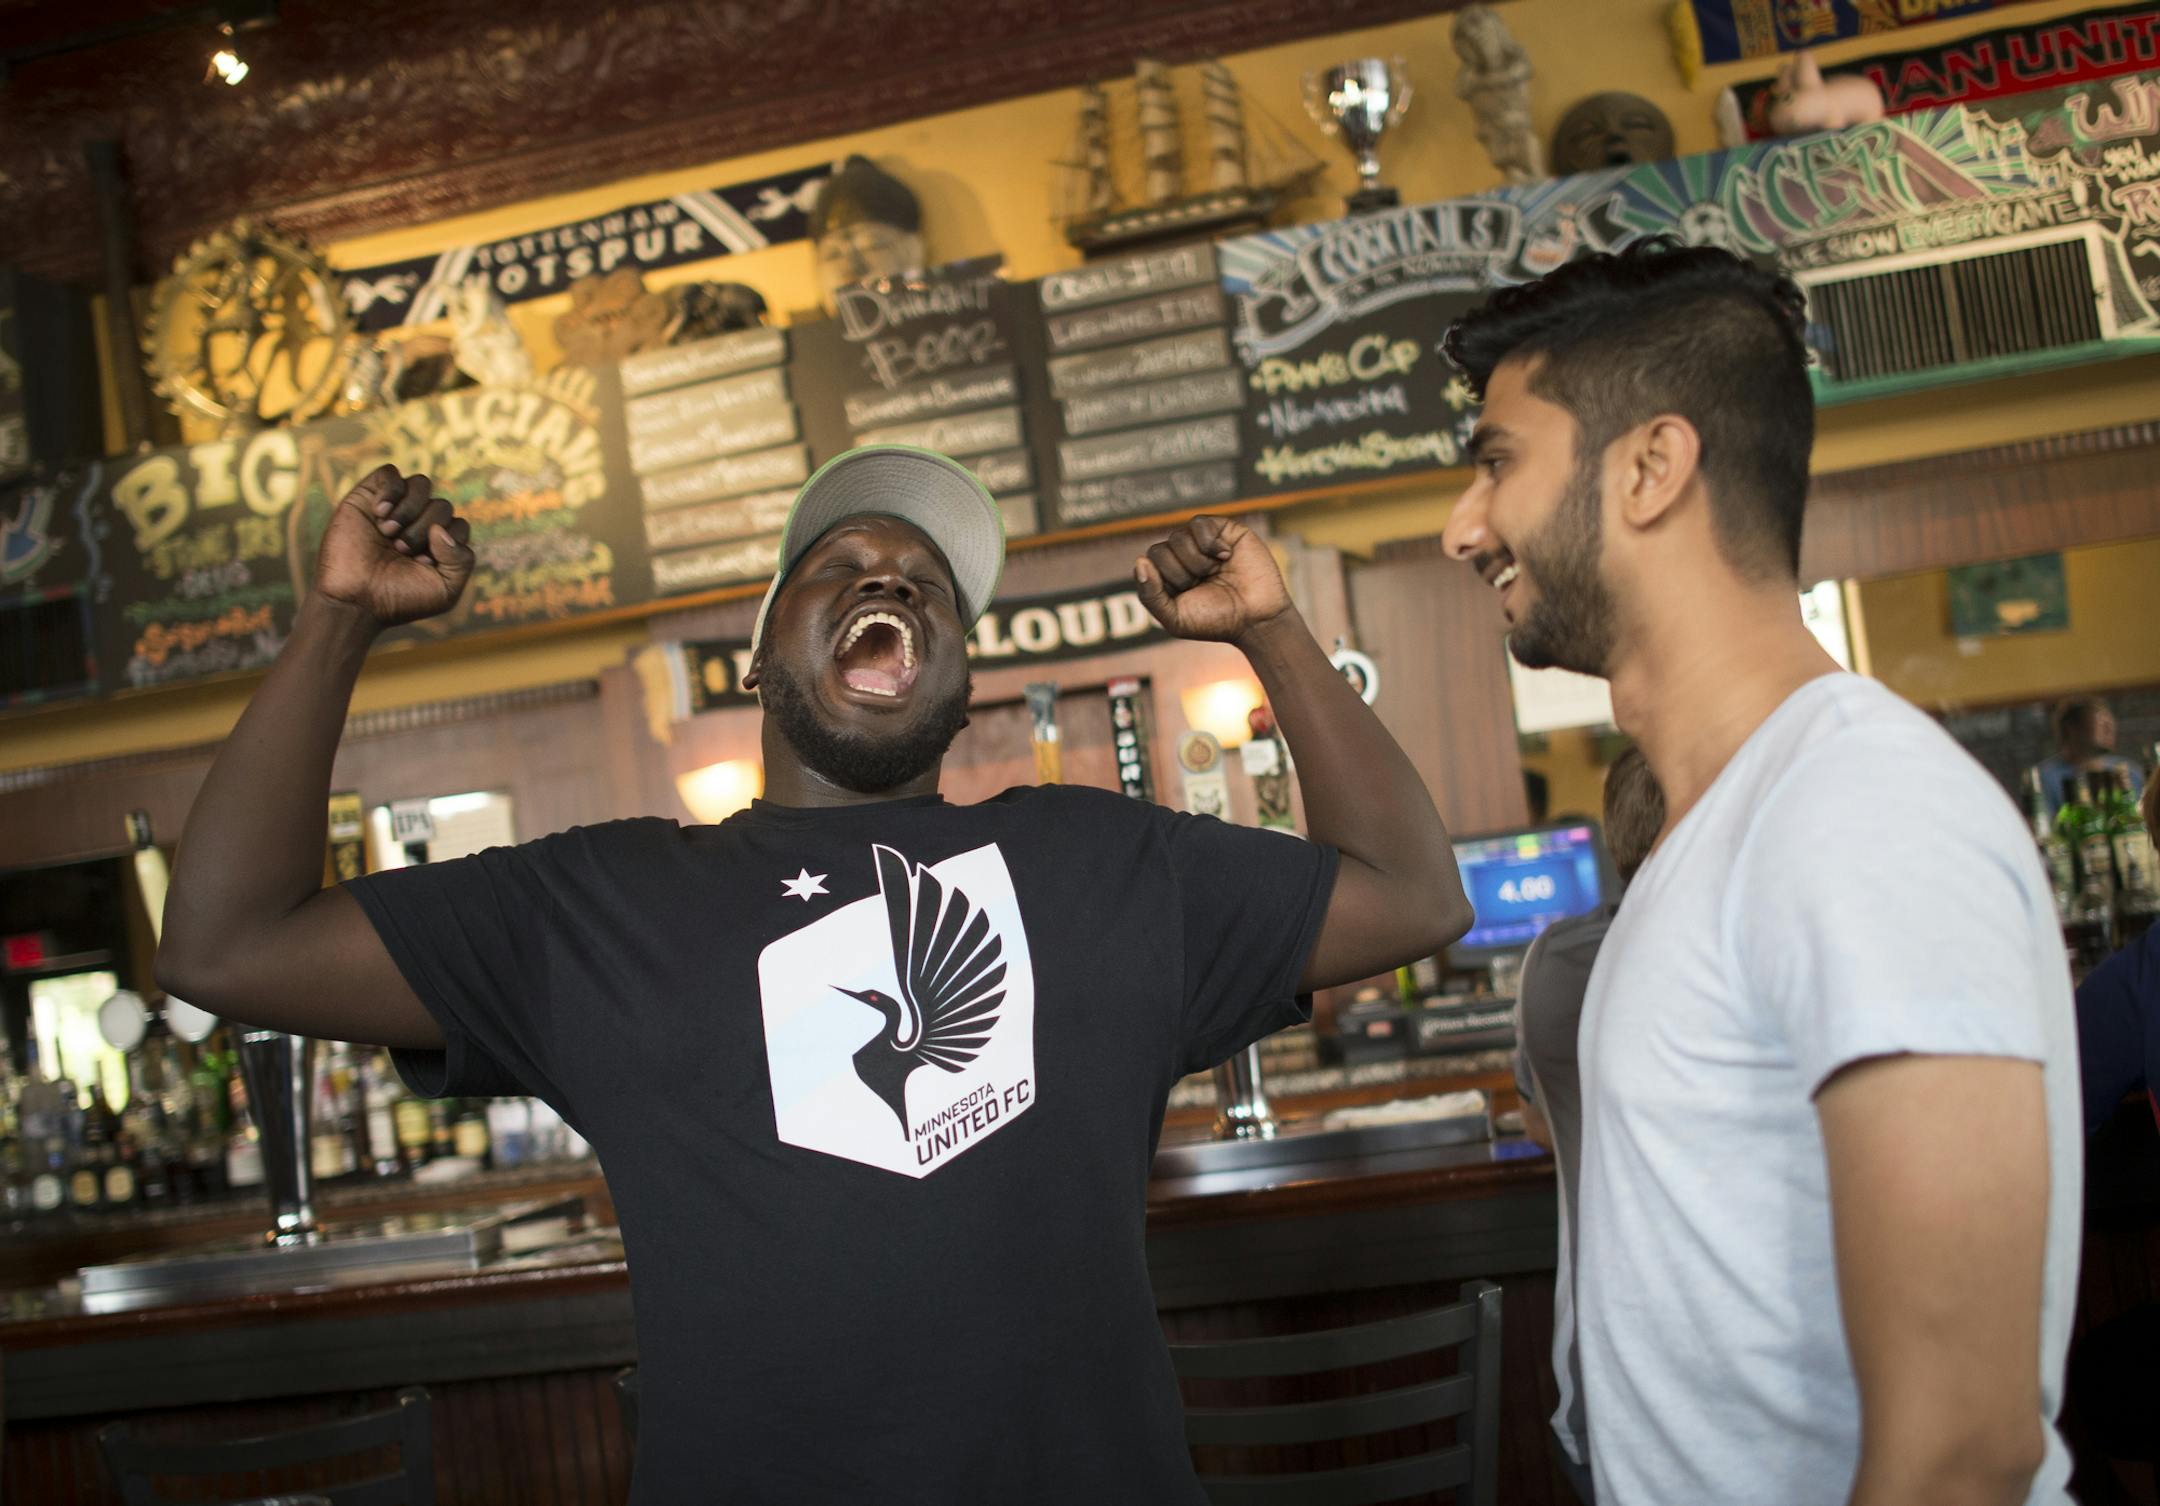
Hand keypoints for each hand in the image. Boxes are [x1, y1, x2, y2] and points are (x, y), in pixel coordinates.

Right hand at [313, 465, 475, 628]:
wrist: (354, 600)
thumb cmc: (400, 599)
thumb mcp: (446, 589)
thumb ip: (462, 559)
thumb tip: (442, 527)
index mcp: (438, 543)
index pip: (459, 525)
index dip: (445, 544)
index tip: (422, 564)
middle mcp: (418, 523)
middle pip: (442, 505)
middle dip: (424, 529)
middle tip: (401, 550)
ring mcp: (394, 508)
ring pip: (421, 484)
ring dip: (410, 510)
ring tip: (388, 533)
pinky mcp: (367, 497)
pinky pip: (390, 472)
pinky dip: (391, 491)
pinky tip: (380, 514)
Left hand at [1134, 517, 1292, 643]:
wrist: (1256, 618)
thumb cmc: (1216, 621)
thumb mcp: (1175, 618)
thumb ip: (1151, 595)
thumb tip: (1140, 562)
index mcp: (1169, 576)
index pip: (1148, 563)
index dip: (1166, 580)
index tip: (1187, 594)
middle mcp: (1183, 557)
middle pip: (1161, 550)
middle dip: (1181, 573)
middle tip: (1203, 584)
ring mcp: (1203, 542)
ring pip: (1178, 537)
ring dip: (1196, 561)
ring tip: (1215, 571)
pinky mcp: (1223, 530)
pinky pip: (1198, 523)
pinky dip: (1208, 542)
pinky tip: (1225, 555)